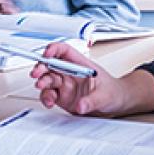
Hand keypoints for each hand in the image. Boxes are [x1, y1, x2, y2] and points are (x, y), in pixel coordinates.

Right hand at [31, 43, 153, 116]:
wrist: (116, 103)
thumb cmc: (113, 92)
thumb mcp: (106, 96)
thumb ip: (93, 100)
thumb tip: (81, 105)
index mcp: (81, 64)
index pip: (64, 51)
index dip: (54, 49)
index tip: (47, 54)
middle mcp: (70, 72)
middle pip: (51, 64)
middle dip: (42, 67)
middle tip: (37, 73)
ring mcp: (65, 84)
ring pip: (47, 79)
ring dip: (42, 83)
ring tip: (42, 88)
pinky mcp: (62, 97)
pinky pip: (49, 95)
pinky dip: (46, 98)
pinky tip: (49, 102)